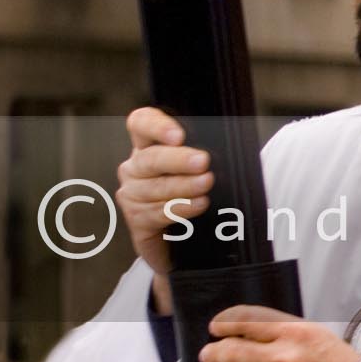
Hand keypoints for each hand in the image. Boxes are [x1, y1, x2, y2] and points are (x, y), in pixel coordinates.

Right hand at [115, 107, 213, 310]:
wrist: (185, 237)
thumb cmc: (194, 191)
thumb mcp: (199, 166)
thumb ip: (203, 150)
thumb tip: (228, 146)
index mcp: (148, 144)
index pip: (141, 123)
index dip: (156, 126)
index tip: (179, 136)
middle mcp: (135, 167)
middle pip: (151, 158)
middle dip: (178, 160)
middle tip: (203, 162)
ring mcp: (132, 193)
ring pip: (156, 187)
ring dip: (184, 186)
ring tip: (207, 184)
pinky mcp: (137, 220)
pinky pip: (157, 212)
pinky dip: (180, 208)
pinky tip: (198, 204)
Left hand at [197, 306, 360, 361]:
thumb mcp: (320, 338)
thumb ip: (287, 334)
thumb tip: (254, 337)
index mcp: (295, 334)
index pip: (247, 321)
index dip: (225, 323)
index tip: (216, 328)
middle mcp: (282, 359)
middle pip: (232, 352)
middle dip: (214, 355)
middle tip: (208, 358)